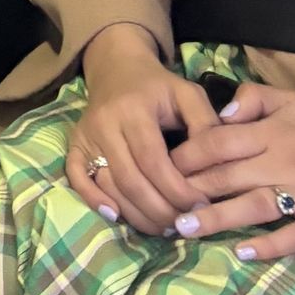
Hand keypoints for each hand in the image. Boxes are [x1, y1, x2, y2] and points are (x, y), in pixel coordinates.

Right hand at [64, 23, 212, 233]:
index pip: (153, 161)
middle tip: (186, 223)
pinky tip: (115, 216)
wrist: (118, 68)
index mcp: (133, 110)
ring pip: (109, 185)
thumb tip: (219, 165)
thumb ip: (207, 125)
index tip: (202, 207)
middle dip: (161, 210)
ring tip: (165, 226)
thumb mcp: (189, 95)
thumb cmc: (159, 87)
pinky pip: (76, 176)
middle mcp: (104, 123)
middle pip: (131, 180)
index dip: (177, 190)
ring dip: (137, 214)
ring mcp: (86, 135)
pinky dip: (92, 199)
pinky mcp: (75, 144)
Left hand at [168, 82, 294, 259]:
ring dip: (218, 219)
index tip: (161, 164)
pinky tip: (243, 253)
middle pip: (229, 176)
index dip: (188, 154)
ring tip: (185, 229)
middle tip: (159, 202)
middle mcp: (286, 163)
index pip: (220, 142)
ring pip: (256, 207)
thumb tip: (220, 111)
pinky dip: (271, 245)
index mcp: (274, 132)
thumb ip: (254, 99)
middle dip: (191, 190)